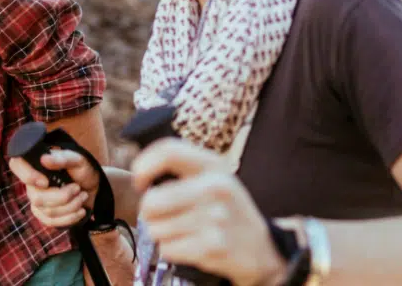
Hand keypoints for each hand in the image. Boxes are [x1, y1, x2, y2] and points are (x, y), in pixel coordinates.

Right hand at [8, 149, 98, 227]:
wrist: (92, 187)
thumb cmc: (83, 170)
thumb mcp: (78, 160)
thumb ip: (63, 159)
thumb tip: (44, 159)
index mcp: (37, 165)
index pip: (17, 165)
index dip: (27, 176)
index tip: (45, 182)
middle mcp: (32, 184)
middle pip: (37, 198)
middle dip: (63, 196)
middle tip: (77, 188)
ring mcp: (37, 201)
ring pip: (48, 212)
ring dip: (72, 206)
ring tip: (83, 195)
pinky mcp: (44, 215)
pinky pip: (51, 222)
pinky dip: (70, 218)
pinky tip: (81, 210)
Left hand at [132, 139, 285, 285]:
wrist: (262, 248)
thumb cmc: (227, 210)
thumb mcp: (215, 178)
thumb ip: (182, 168)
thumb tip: (139, 175)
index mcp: (214, 165)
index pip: (168, 150)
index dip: (143, 166)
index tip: (140, 182)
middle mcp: (215, 187)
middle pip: (151, 201)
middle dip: (149, 213)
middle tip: (165, 215)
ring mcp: (215, 217)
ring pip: (156, 229)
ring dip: (164, 234)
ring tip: (186, 231)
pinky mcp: (212, 246)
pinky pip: (167, 249)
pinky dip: (172, 251)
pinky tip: (192, 245)